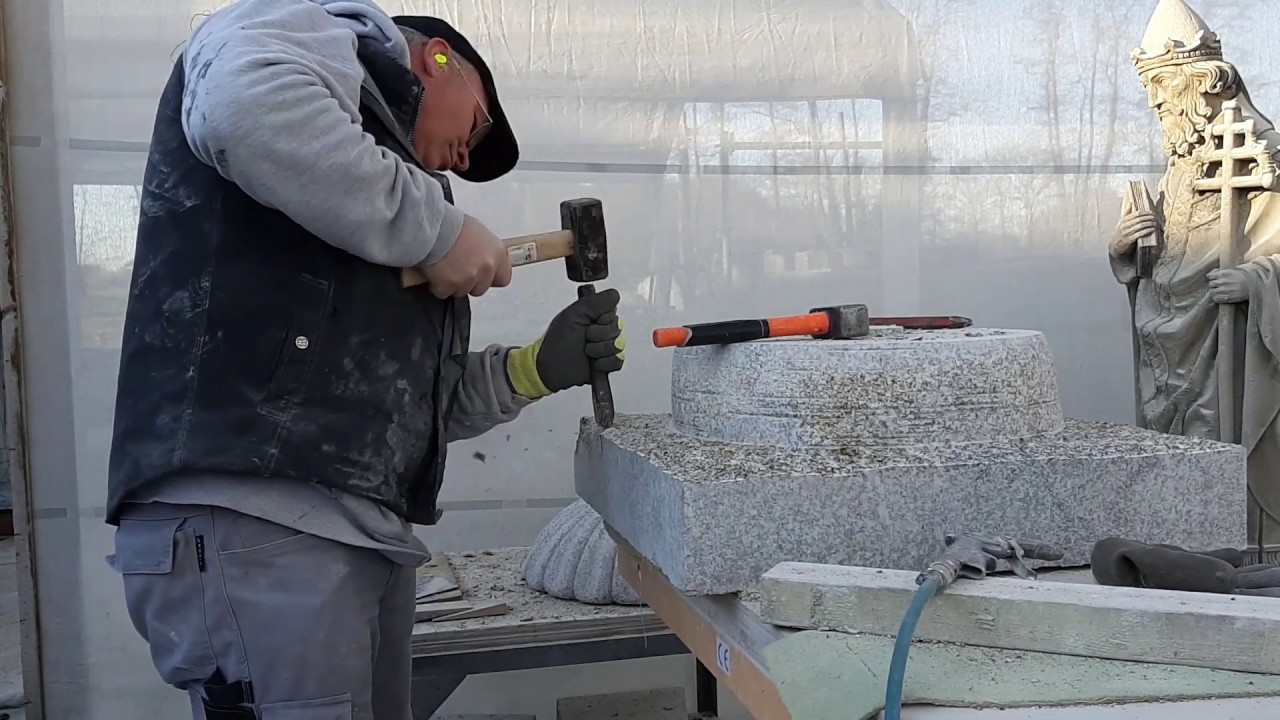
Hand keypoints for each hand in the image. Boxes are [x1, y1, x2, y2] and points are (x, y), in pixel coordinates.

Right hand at [419, 215, 512, 298]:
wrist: (433, 227)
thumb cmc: (453, 224)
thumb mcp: (478, 232)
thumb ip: (485, 250)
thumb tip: (481, 258)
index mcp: (497, 254)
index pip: (503, 278)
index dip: (491, 279)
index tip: (482, 276)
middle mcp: (486, 268)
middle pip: (480, 288)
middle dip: (469, 282)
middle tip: (457, 268)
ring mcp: (469, 279)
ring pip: (461, 291)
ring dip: (452, 283)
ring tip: (444, 267)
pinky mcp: (450, 286)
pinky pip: (443, 292)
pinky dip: (437, 285)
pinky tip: (434, 271)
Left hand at [506, 289, 625, 398]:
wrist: (551, 370)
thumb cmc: (557, 342)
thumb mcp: (572, 315)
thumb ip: (595, 302)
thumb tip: (615, 294)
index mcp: (593, 316)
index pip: (612, 310)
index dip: (602, 318)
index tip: (589, 323)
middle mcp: (601, 329)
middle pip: (617, 327)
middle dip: (599, 335)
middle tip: (585, 339)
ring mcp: (606, 348)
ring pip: (619, 344)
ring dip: (600, 349)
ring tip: (586, 353)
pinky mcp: (608, 365)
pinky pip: (619, 360)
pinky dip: (605, 363)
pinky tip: (594, 364)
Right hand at [1110, 212, 1158, 258]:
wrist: (1115, 247)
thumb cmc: (1120, 233)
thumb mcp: (1121, 222)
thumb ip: (1126, 213)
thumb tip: (1130, 202)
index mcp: (1123, 220)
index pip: (1137, 214)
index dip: (1146, 213)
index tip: (1153, 213)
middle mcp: (1124, 226)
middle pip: (1140, 219)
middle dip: (1149, 218)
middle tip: (1156, 218)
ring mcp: (1127, 233)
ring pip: (1141, 226)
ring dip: (1150, 224)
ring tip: (1156, 223)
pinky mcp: (1129, 240)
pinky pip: (1140, 234)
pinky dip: (1147, 231)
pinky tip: (1152, 230)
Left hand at [1208, 266, 1249, 303]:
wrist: (1254, 286)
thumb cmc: (1244, 277)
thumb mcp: (1233, 271)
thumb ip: (1223, 272)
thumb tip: (1214, 272)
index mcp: (1224, 274)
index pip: (1210, 276)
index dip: (1211, 278)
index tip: (1213, 279)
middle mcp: (1223, 281)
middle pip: (1210, 284)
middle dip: (1213, 285)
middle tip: (1218, 286)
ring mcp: (1225, 290)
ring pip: (1212, 292)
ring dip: (1214, 292)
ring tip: (1220, 291)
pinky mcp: (1227, 298)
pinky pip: (1216, 299)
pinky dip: (1217, 298)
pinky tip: (1221, 296)